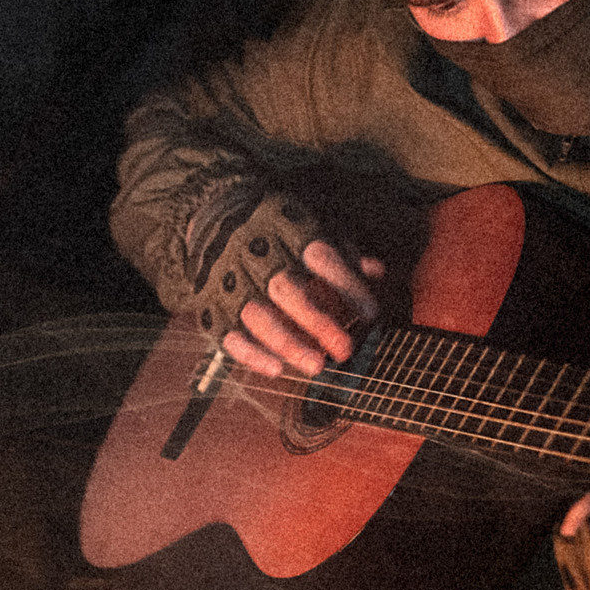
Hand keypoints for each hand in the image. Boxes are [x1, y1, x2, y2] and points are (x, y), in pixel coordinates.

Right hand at [220, 241, 385, 377]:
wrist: (215, 219)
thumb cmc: (280, 234)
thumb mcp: (313, 232)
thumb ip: (345, 257)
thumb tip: (377, 272)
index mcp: (288, 232)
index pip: (321, 259)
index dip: (347, 286)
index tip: (371, 313)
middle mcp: (257, 257)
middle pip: (287, 291)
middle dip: (317, 322)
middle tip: (346, 350)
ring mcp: (231, 282)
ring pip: (258, 316)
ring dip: (288, 344)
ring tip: (317, 367)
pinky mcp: (212, 305)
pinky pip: (228, 334)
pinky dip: (251, 354)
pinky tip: (276, 370)